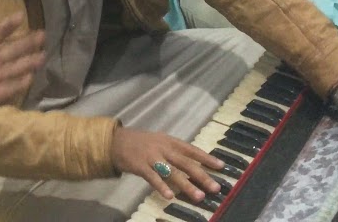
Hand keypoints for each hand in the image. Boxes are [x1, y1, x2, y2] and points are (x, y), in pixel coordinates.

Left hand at [0, 3, 45, 125]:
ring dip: (27, 62)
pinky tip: (29, 79)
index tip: (21, 16)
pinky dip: (17, 84)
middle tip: (43, 34)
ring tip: (42, 56)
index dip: (8, 25)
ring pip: (13, 68)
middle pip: (11, 50)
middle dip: (26, 43)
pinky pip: (6, 88)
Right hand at [111, 126, 225, 201]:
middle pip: (186, 163)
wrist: (116, 141)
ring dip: (187, 185)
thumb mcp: (160, 142)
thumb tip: (194, 164)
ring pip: (172, 172)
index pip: (192, 150)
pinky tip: (170, 196)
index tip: (221, 166)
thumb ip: (175, 152)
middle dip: (202, 176)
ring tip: (199, 196)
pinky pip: (153, 178)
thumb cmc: (142, 143)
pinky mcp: (140, 166)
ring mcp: (152, 157)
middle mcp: (163, 148)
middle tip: (216, 187)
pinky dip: (161, 187)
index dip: (207, 158)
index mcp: (170, 141)